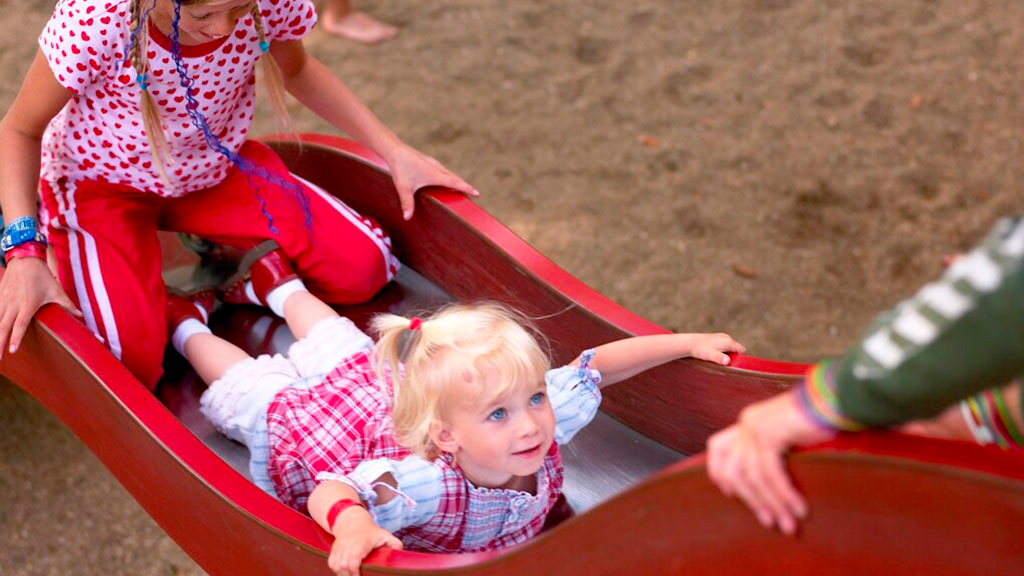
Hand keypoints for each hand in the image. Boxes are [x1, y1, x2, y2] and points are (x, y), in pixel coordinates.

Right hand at [0, 256, 81, 357]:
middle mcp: (13, 304)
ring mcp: (4, 300)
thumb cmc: (42, 275)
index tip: (12, 351)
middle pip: (3, 326)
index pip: (20, 325)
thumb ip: (68, 305)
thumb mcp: (57, 290)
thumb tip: (81, 316)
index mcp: (28, 304)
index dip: (16, 338)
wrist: (25, 258)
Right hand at [327, 508, 402, 575]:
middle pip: (344, 565)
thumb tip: (400, 554)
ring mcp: (340, 546)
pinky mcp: (334, 549)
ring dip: (342, 573)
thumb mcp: (385, 535)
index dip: (355, 572)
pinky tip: (343, 572)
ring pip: (336, 565)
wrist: (352, 521)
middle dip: (349, 575)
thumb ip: (395, 544)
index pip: (354, 560)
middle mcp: (349, 544)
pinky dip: (336, 569)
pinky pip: (331, 562)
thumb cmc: (370, 531)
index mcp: (362, 542)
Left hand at [386, 144, 478, 219]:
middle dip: (464, 186)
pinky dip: (448, 177)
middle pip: (455, 178)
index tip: (477, 193)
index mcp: (435, 175)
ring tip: (460, 189)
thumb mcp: (403, 188)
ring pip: (449, 173)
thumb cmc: (400, 168)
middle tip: (472, 195)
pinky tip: (444, 181)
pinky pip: (443, 171)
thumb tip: (407, 218)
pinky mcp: (429, 161)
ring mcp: (434, 164)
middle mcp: (437, 168)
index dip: (467, 188)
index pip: (456, 182)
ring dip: (456, 181)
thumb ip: (407, 203)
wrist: (395, 150)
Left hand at [688, 332, 745, 364]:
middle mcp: (727, 337)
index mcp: (728, 341)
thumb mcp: (711, 356)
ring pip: (729, 348)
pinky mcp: (716, 338)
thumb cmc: (700, 350)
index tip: (732, 364)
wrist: (689, 343)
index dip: (739, 358)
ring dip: (726, 354)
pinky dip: (721, 351)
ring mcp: (721, 337)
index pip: (742, 350)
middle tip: (723, 363)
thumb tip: (728, 361)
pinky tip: (713, 354)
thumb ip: (720, 358)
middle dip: (733, 357)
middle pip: (736, 349)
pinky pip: (724, 346)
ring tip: (716, 358)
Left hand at [706, 392, 834, 534]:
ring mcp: (755, 427)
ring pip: (754, 477)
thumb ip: (771, 454)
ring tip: (788, 523)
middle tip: (771, 522)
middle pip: (734, 470)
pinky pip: (771, 473)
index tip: (729, 494)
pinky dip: (784, 494)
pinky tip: (798, 509)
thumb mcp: (787, 437)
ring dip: (773, 503)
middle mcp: (746, 423)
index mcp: (748, 421)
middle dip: (753, 500)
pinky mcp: (769, 433)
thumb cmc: (819, 420)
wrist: (837, 399)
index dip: (718, 472)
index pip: (717, 448)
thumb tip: (765, 487)